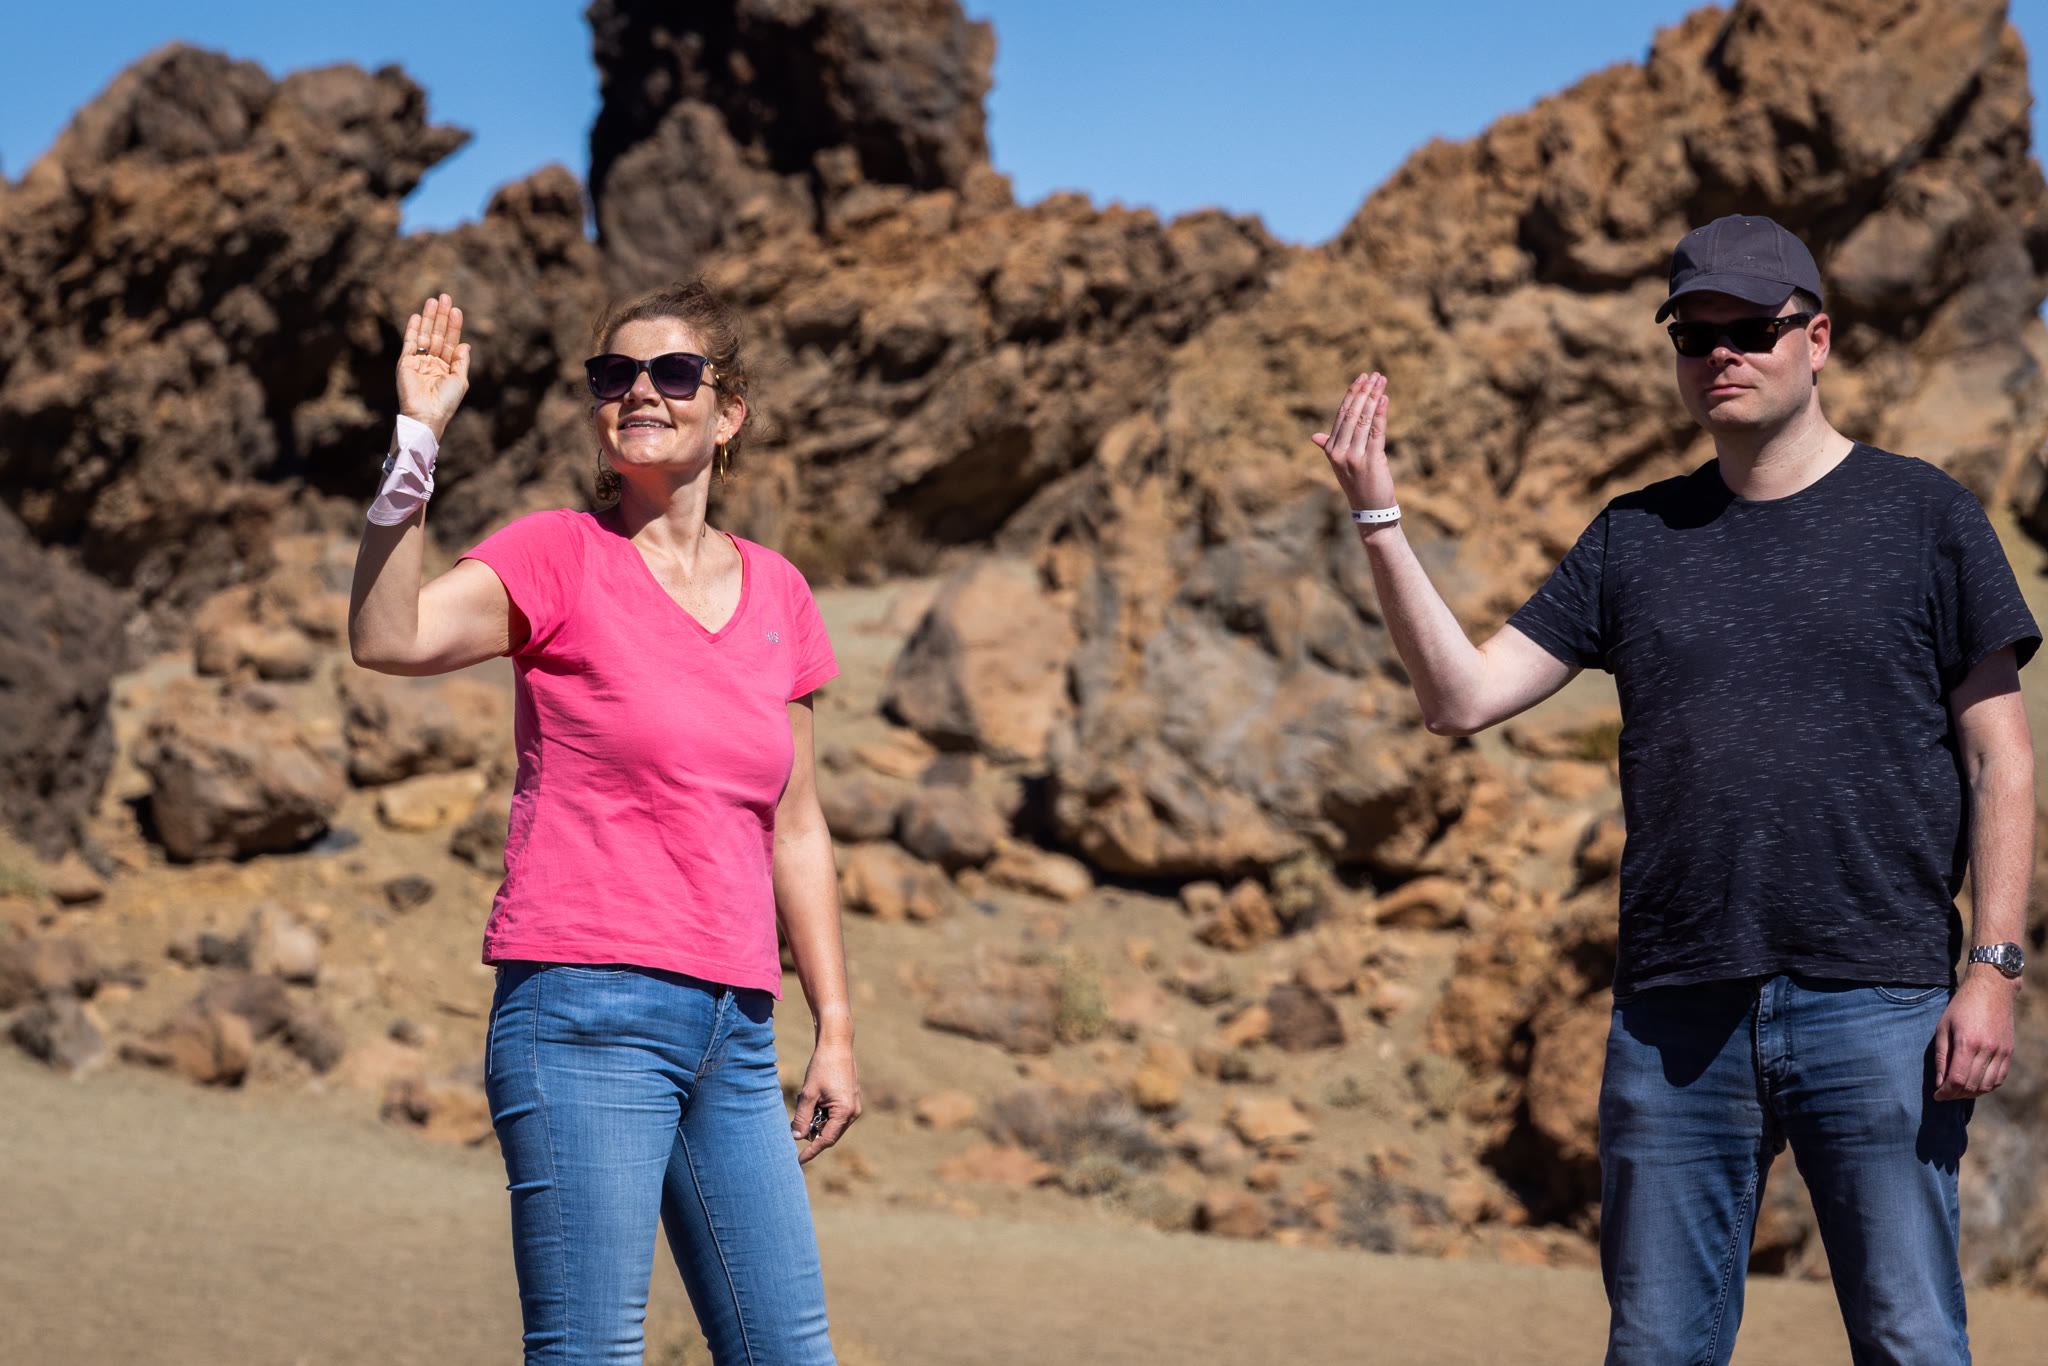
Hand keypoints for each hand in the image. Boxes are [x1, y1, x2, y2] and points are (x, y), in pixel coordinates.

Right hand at [397, 294, 470, 441]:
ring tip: (433, 300)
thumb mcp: (460, 380)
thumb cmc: (446, 402)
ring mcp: (418, 361)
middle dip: (441, 316)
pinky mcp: (405, 363)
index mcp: (446, 367)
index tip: (457, 310)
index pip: (451, 341)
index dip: (453, 325)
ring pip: (424, 335)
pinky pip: (410, 343)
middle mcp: (432, 362)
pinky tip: (418, 316)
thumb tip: (465, 343)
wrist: (426, 415)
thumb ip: (461, 361)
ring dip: (429, 318)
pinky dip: (413, 329)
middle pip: (437, 334)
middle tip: (445, 296)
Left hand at [790, 1036, 861, 1163]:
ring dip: (816, 1121)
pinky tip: (813, 1099)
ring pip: (832, 1125)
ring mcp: (854, 1106)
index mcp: (845, 1112)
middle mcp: (854, 1112)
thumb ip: (802, 1117)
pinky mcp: (851, 1100)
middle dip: (812, 1133)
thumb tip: (796, 1137)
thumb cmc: (823, 1067)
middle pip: (830, 1134)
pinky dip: (822, 1113)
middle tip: (795, 1123)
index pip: (826, 1140)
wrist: (837, 1045)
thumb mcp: (808, 1094)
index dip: (811, 1151)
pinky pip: (836, 1115)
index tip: (799, 1160)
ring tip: (805, 1101)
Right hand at [1312, 371, 1394, 516]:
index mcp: (1331, 450)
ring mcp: (1354, 457)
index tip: (1361, 378)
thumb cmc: (1358, 485)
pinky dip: (1381, 414)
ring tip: (1381, 381)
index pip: (1340, 415)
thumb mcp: (1340, 466)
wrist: (1370, 511)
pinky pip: (1376, 432)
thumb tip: (1315, 437)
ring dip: (1374, 398)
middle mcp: (1339, 452)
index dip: (1351, 394)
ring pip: (1364, 420)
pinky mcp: (1371, 461)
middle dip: (1364, 392)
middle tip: (1374, 375)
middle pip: (1352, 414)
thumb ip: (1328, 448)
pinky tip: (1385, 399)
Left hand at [1932, 967, 2017, 1099]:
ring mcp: (2001, 1052)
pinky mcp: (2009, 1052)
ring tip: (1958, 1091)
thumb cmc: (1961, 1006)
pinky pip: (1999, 1078)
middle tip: (1945, 1094)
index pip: (1957, 1079)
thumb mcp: (1943, 1027)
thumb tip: (1940, 1082)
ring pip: (1987, 1085)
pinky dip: (1987, 1086)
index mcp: (1967, 1042)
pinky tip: (1975, 1084)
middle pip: (1972, 1085)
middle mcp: (1987, 1050)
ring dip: (1971, 1093)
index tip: (1937, 1096)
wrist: (1991, 990)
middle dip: (1956, 1095)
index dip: (1946, 1092)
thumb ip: (1941, 1056)